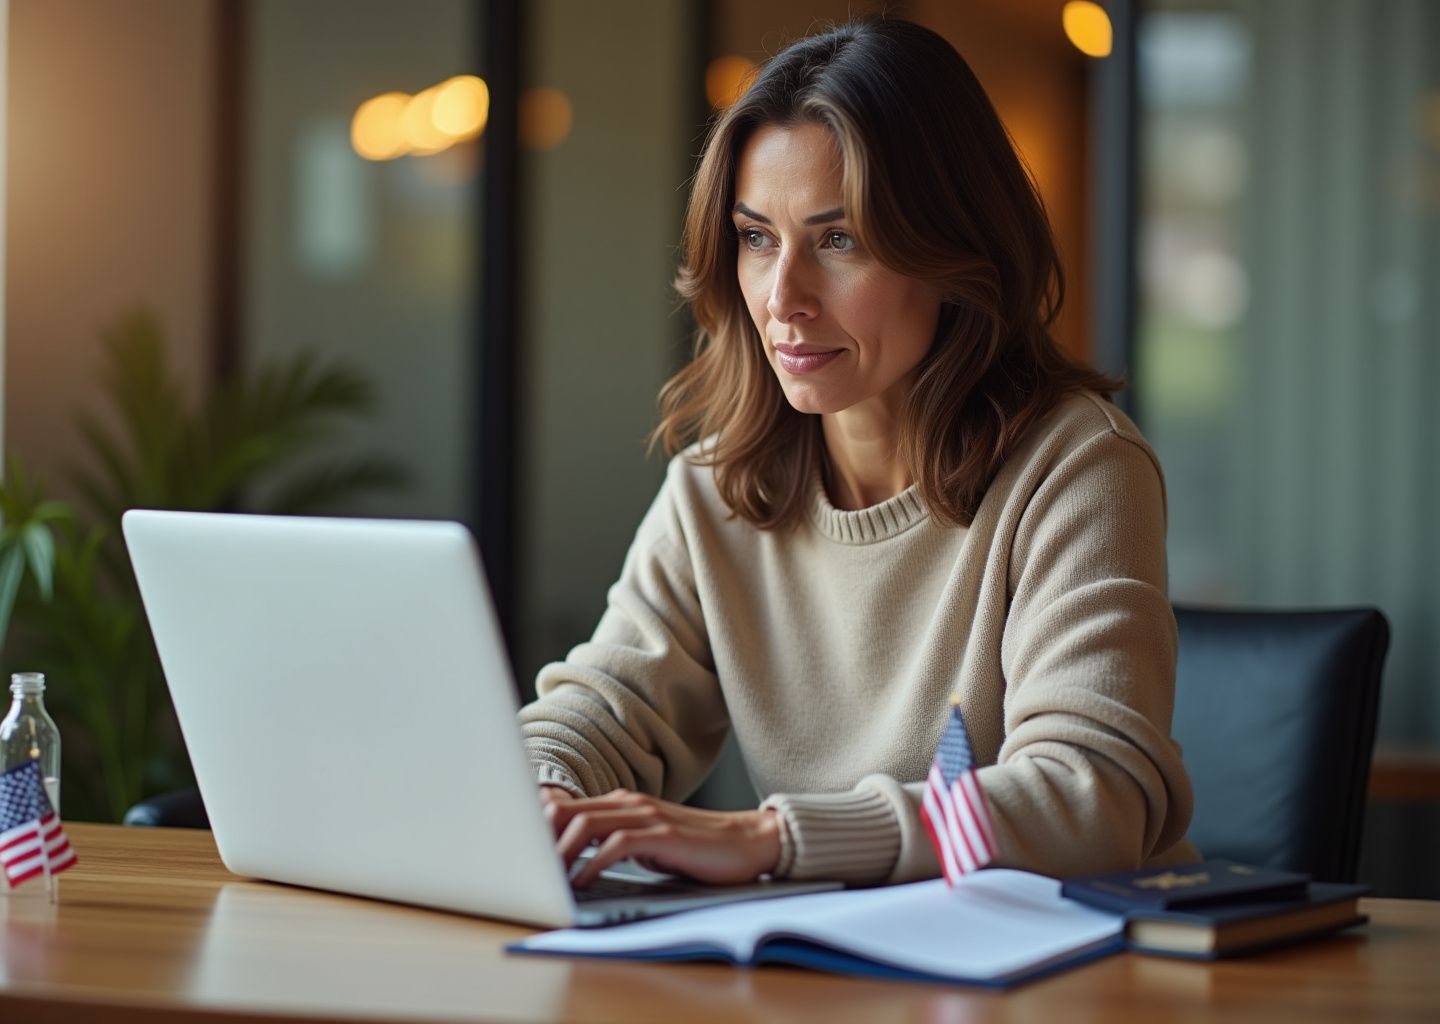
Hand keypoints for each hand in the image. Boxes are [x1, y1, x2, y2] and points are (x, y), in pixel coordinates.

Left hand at [544, 788, 781, 887]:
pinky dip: (594, 863)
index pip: (565, 806)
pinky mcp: (664, 835)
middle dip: (538, 839)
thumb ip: (613, 841)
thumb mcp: (646, 841)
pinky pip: (617, 843)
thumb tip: (573, 857)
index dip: (535, 826)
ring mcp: (647, 816)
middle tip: (522, 867)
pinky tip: (583, 882)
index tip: (515, 850)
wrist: (748, 841)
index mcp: (622, 803)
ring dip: (561, 853)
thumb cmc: (695, 847)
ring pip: (586, 824)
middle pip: (567, 812)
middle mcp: (630, 803)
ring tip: (546, 878)